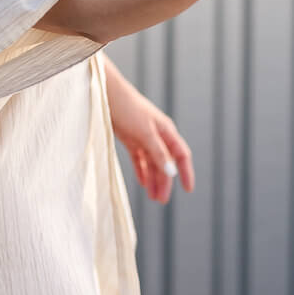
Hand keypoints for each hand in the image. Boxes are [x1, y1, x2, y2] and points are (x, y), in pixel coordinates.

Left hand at [106, 73, 192, 204]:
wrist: (105, 93)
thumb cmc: (127, 108)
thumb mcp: (144, 132)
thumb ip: (158, 152)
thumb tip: (172, 173)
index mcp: (166, 131)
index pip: (181, 155)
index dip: (186, 172)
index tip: (188, 190)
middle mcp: (157, 135)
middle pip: (165, 163)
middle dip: (165, 182)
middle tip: (161, 201)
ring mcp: (143, 137)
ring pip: (152, 163)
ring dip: (154, 180)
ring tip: (153, 197)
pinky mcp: (130, 138)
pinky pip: (140, 159)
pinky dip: (142, 171)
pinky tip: (143, 183)